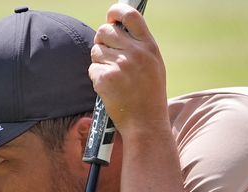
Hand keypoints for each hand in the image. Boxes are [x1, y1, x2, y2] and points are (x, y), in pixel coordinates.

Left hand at [89, 3, 168, 136]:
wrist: (146, 124)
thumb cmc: (149, 96)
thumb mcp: (154, 66)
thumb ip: (139, 46)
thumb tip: (116, 26)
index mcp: (149, 47)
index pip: (130, 15)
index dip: (116, 12)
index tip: (111, 16)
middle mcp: (136, 53)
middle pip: (104, 31)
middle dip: (102, 41)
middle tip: (110, 56)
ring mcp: (120, 66)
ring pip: (96, 51)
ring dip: (100, 62)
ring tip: (115, 77)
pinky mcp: (106, 79)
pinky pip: (92, 69)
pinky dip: (98, 78)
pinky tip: (111, 89)